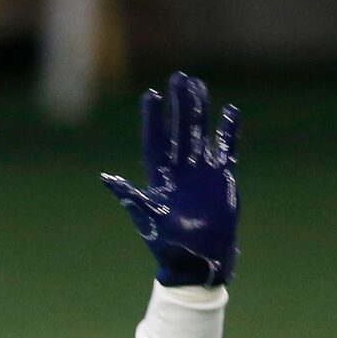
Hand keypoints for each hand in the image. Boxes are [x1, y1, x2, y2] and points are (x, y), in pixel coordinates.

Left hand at [101, 71, 238, 287]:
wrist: (197, 260)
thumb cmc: (168, 244)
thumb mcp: (148, 218)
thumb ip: (131, 197)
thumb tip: (106, 179)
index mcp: (160, 177)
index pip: (156, 140)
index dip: (153, 118)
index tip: (151, 95)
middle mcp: (180, 169)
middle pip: (180, 129)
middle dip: (179, 104)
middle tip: (178, 77)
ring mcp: (202, 171)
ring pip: (201, 133)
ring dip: (200, 111)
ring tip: (199, 85)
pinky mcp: (222, 178)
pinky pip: (226, 149)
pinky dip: (228, 132)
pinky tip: (230, 112)